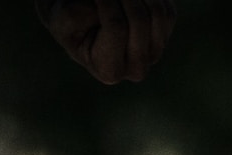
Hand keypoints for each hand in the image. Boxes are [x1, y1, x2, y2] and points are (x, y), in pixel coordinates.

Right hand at [37, 0, 176, 84]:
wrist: (83, 20)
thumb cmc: (70, 20)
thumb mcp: (65, 17)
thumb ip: (80, 13)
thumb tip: (114, 2)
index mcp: (109, 71)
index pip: (117, 28)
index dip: (106, 2)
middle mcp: (136, 68)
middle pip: (140, 20)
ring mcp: (154, 52)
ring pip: (157, 13)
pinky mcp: (166, 33)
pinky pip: (165, 7)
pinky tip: (130, 0)